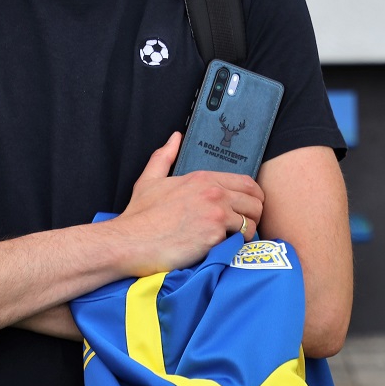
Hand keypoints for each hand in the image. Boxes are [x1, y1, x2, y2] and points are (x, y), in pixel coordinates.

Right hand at [106, 132, 264, 275]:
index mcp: (202, 178)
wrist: (129, 242)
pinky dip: (237, 246)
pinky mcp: (214, 235)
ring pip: (252, 222)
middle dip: (255, 214)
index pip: (246, 182)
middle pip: (255, 201)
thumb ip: (164, 157)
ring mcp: (216, 213)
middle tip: (246, 226)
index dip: (254, 196)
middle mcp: (213, 192)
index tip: (250, 207)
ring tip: (235, 239)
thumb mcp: (149, 180)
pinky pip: (240, 240)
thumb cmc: (139, 216)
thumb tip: (175, 137)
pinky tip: (226, 248)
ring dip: (248, 232)